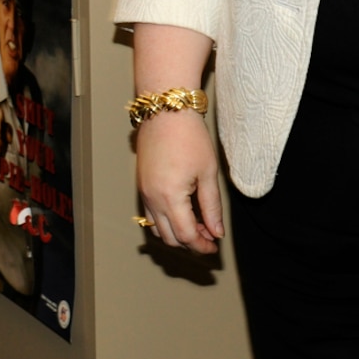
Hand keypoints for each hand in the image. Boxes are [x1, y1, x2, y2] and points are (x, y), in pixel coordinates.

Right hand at [135, 109, 223, 254]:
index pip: (186, 236)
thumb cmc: (189, 136)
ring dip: (177, 233)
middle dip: (191, 242)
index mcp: (170, 197)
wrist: (166, 111)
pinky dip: (165, 221)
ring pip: (157, 229)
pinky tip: (182, 212)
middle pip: (170, 238)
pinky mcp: (142, 185)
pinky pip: (150, 215)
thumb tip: (216, 231)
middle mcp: (152, 198)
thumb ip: (212, 206)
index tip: (215, 247)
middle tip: (209, 236)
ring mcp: (144, 192)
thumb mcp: (208, 173)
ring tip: (198, 224)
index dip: (202, 246)